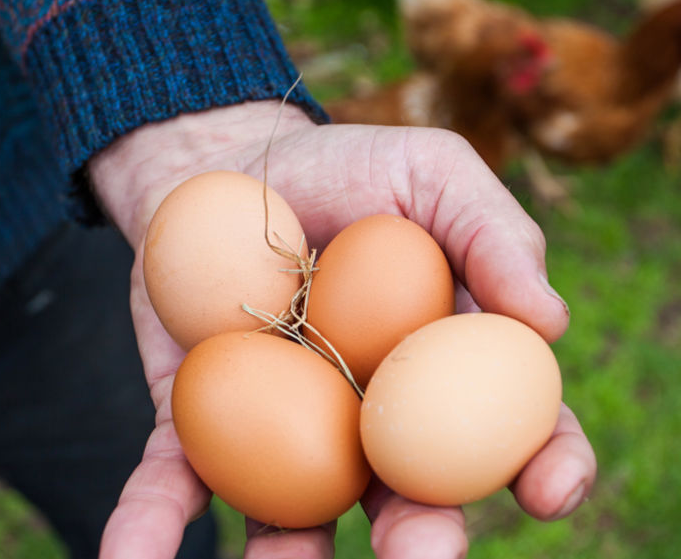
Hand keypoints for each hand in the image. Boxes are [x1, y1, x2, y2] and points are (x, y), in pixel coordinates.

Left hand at [89, 101, 596, 557]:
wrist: (219, 162)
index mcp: (443, 370)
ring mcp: (282, 436)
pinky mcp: (193, 432)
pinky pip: (174, 487)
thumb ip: (493, 231)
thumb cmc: (344, 166)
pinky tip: (130, 557)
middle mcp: (371, 422)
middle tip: (419, 553)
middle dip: (423, 538)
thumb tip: (550, 321)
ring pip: (301, 519)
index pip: (514, 429)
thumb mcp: (429, 172)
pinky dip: (149, 526)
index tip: (550, 488)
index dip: (548, 465)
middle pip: (411, 498)